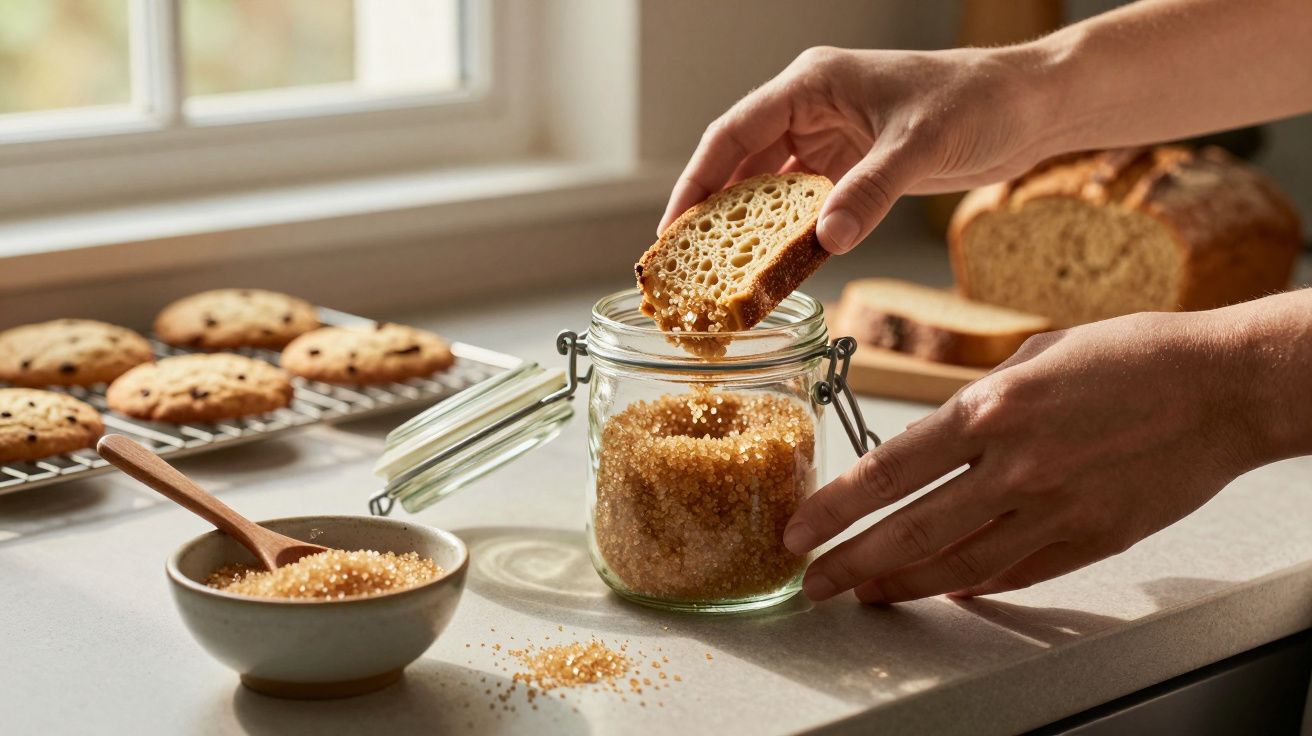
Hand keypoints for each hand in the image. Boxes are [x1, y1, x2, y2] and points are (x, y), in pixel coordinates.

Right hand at [658, 45, 1055, 253]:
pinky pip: (807, 205)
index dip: (696, 182)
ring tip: (721, 273)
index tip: (673, 229)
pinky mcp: (854, 167)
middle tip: (686, 264)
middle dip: (713, 213)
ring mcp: (832, 140)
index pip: (733, 133)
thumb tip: (826, 240)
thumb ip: (871, 191)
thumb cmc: (980, 101)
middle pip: (741, 164)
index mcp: (812, 84)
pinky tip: (777, 266)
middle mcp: (812, 109)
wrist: (1033, 108)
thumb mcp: (921, 145)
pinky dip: (791, 235)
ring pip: (771, 188)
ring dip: (749, 228)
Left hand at [784, 310, 1270, 602]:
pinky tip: (947, 589)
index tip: (799, 530)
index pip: (887, 472)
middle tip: (813, 583)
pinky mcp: (1092, 538)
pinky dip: (975, 584)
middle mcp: (1014, 466)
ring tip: (866, 594)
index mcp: (990, 410)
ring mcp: (1054, 510)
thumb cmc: (1131, 355)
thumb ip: (979, 403)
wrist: (1223, 386)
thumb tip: (940, 438)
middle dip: (851, 564)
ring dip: (903, 585)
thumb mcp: (1035, 355)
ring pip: (959, 566)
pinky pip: (1018, 573)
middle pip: (911, 531)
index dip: (835, 509)